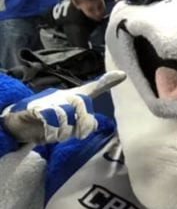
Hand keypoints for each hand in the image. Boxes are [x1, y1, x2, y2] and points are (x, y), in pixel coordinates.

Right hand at [1, 71, 125, 143]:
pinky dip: (52, 132)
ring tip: (58, 133)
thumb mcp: (71, 122)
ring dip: (64, 132)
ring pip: (67, 117)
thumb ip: (85, 122)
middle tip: (76, 133)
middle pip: (82, 106)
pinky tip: (49, 133)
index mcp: (75, 98)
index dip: (107, 82)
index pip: (93, 88)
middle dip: (82, 124)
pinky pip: (50, 121)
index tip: (123, 74)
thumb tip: (95, 124)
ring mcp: (50, 101)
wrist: (21, 122)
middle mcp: (65, 96)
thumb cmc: (50, 120)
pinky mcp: (36, 109)